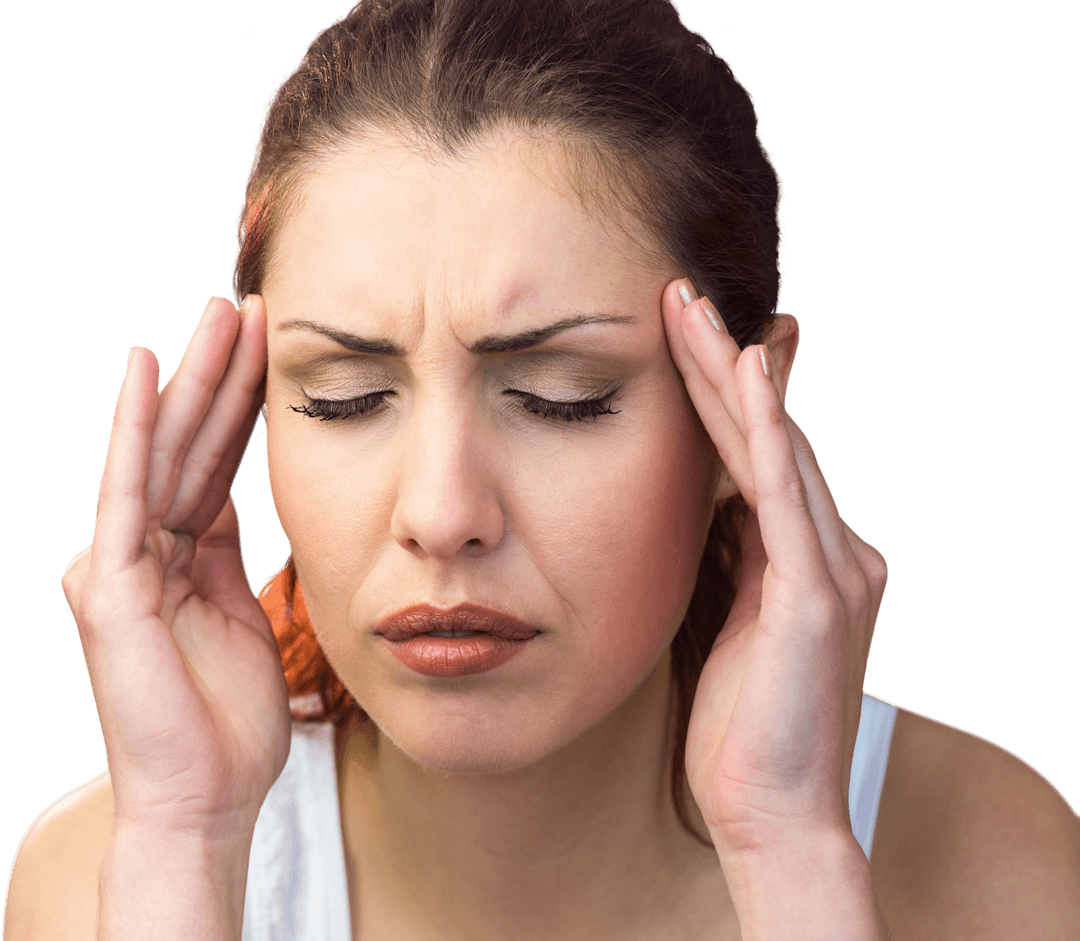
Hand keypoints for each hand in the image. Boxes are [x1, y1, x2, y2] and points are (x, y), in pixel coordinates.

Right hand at [61, 295, 290, 838]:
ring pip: (161, 453)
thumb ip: (229, 556)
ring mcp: (120, 566)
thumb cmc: (230, 720)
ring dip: (191, 382)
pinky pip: (127, 493)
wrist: (206, 797)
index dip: (239, 406)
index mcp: (180, 559)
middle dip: (218, 375)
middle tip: (245, 306)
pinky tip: (148, 374)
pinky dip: (135, 431)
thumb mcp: (241, 616)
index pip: (211, 463)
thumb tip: (234, 504)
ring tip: (220, 318)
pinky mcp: (109, 586)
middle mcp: (142, 552)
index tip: (269, 350)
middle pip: (185, 445)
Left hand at [661, 281, 888, 862]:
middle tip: (678, 297)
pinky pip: (785, 494)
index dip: (719, 397)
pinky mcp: (816, 595)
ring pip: (776, 448)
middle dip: (720, 364)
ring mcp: (831, 569)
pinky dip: (765, 429)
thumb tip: (685, 513)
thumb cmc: (738, 733)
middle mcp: (832, 551)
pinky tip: (743, 371)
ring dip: (731, 374)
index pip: (758, 458)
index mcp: (803, 562)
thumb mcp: (718, 627)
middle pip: (768, 436)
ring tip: (687, 309)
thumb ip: (714, 565)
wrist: (772, 818)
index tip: (677, 340)